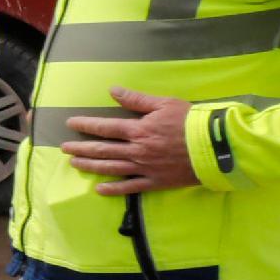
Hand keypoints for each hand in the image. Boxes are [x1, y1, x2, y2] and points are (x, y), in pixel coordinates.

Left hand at [62, 86, 200, 194]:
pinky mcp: (155, 181)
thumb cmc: (191, 122)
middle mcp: (137, 150)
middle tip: (64, 148)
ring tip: (74, 163)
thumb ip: (136, 99)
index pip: (105, 127)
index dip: (86, 125)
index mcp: (138, 130)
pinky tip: (99, 189)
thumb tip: (112, 90)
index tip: (70, 124)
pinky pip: (131, 187)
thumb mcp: (164, 104)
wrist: (215, 147)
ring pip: (111, 168)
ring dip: (91, 165)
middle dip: (81, 148)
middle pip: (103, 149)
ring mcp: (145, 168)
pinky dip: (114, 189)